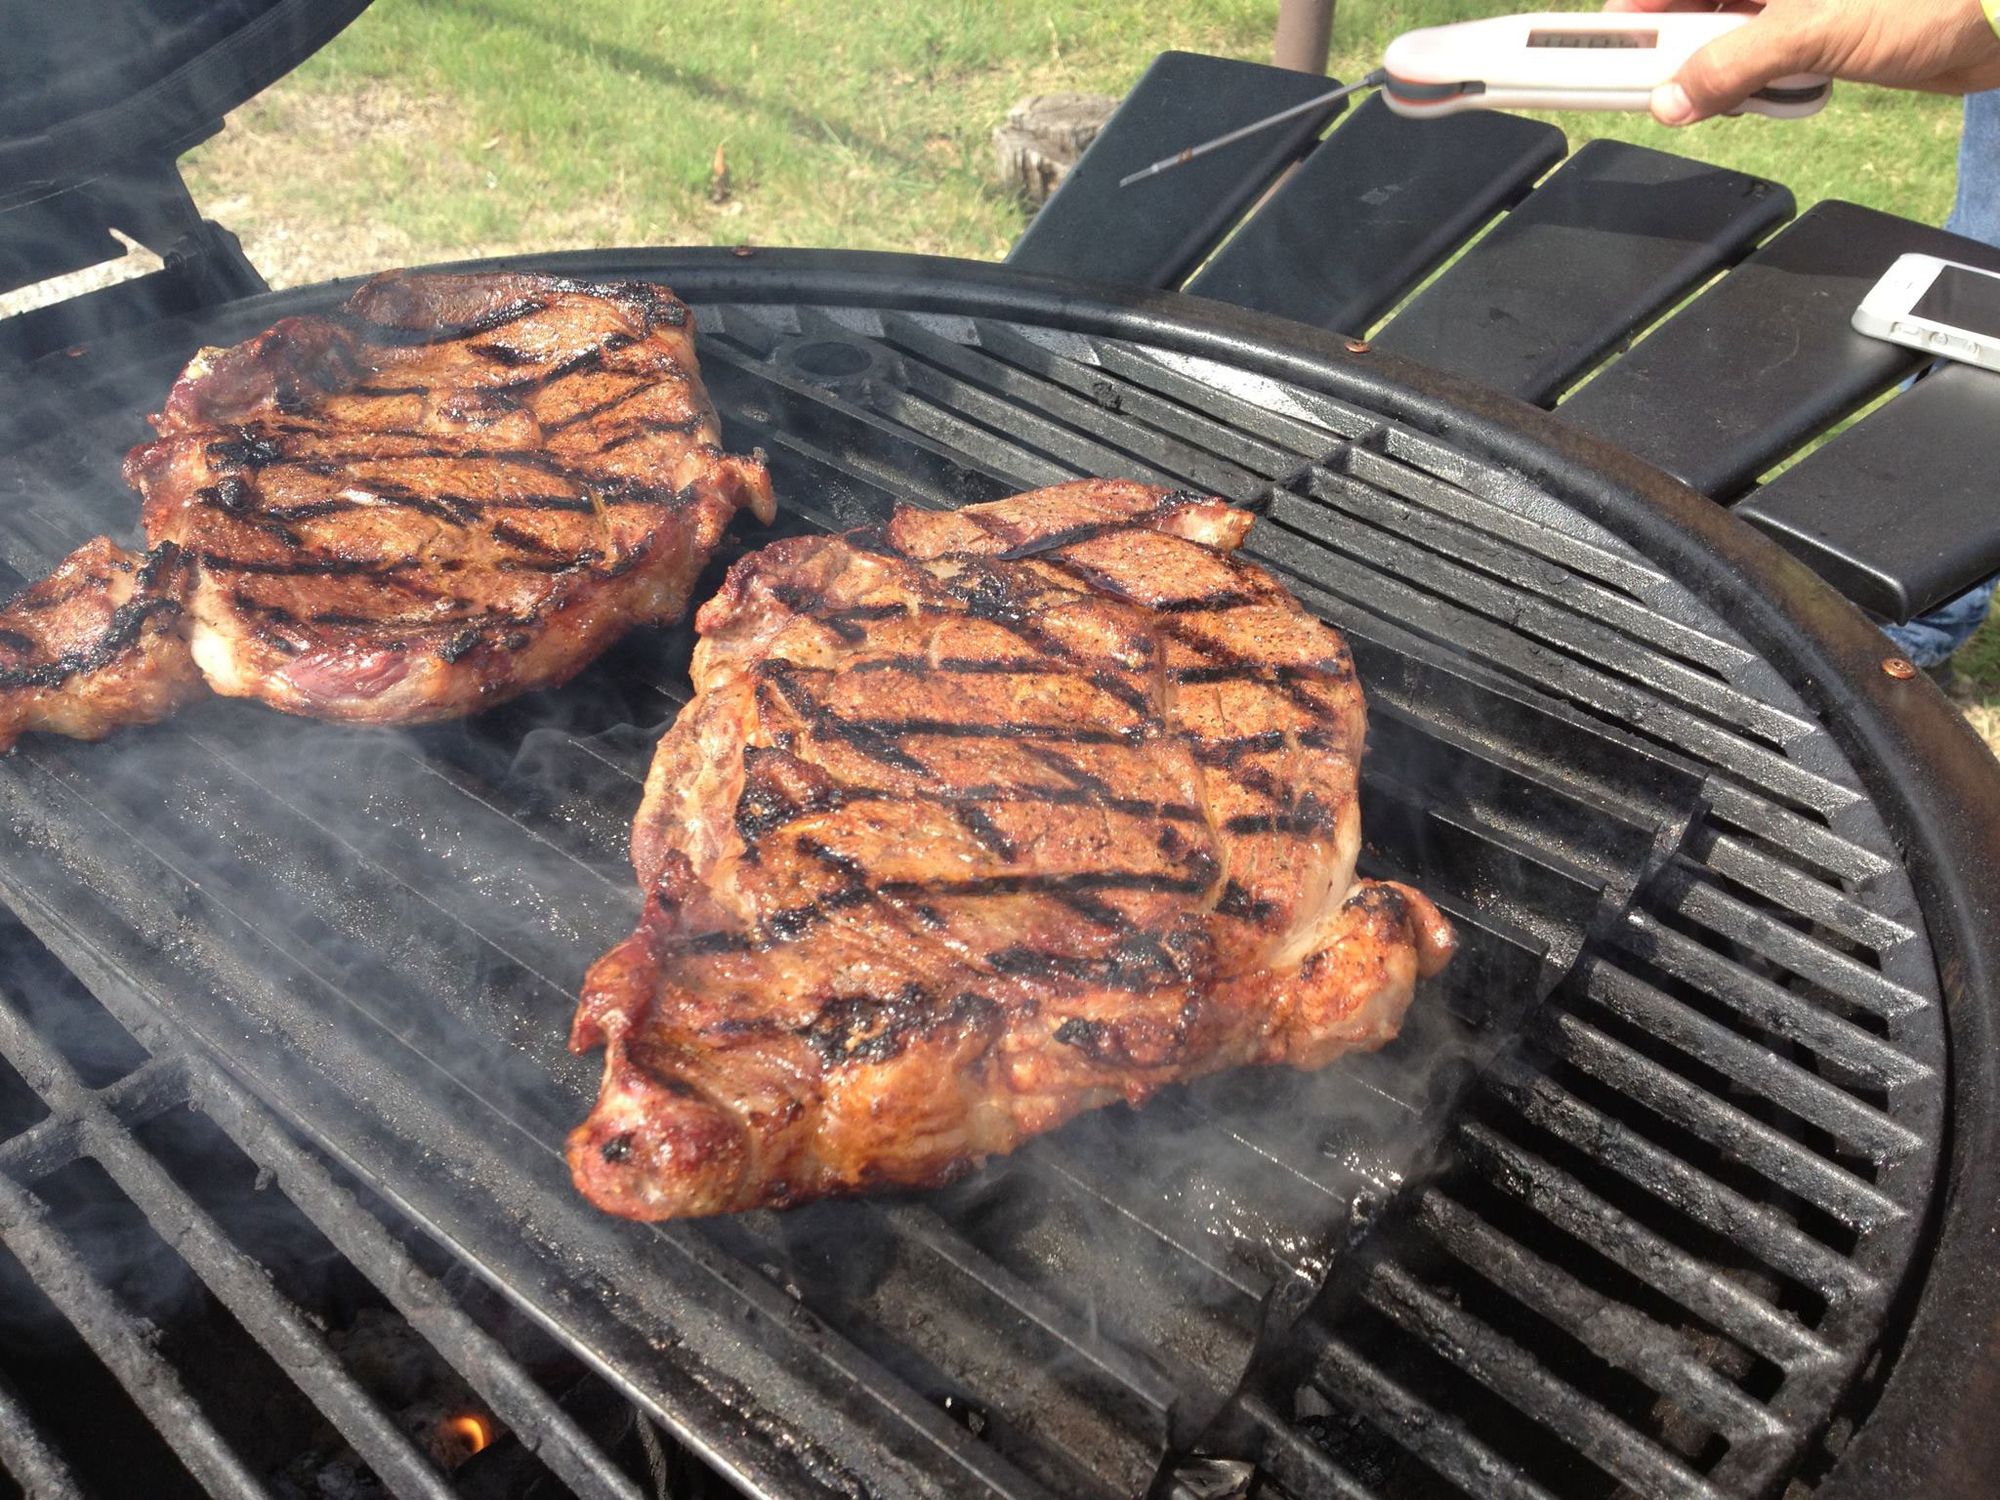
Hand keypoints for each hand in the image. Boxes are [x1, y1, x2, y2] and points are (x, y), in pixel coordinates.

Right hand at [1602, 0, 1999, 124]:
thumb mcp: (1814, 28)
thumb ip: (1732, 65)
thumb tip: (1672, 100)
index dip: (1635, 9)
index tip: (1598, 43)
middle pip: (1696, 8)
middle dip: (1679, 49)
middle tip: (1668, 87)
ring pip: (1728, 36)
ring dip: (1724, 72)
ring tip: (1744, 90)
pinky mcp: (1826, 27)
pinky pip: (1767, 58)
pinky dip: (1763, 82)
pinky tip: (1779, 93)